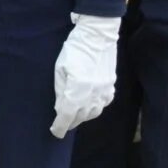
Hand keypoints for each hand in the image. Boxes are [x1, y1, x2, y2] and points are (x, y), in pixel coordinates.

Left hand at [51, 14, 120, 137]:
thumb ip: (60, 90)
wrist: (98, 35)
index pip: (67, 115)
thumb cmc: (74, 49)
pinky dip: (94, 108)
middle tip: (62, 123)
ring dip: (82, 116)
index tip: (55, 132)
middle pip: (81, 116)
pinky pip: (103, 104)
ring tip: (74, 115)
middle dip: (70, 122)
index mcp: (78, 88)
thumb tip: (60, 108)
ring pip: (94, 112)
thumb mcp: (60, 69)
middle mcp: (93, 93)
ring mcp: (105, 90)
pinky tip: (88, 105)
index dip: (60, 126)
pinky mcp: (112, 85)